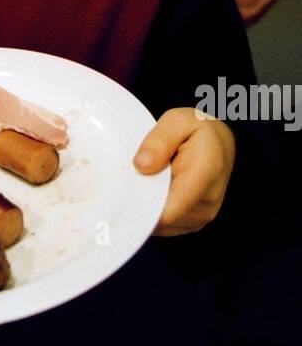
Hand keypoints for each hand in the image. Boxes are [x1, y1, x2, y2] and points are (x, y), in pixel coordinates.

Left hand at [133, 107, 234, 235]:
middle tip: (131, 177)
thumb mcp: (178, 120)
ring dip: (148, 206)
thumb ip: (160, 139)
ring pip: (161, 225)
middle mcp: (208, 201)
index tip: (124, 193)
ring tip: (149, 180)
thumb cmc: (198, 129)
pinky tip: (154, 190)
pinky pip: (166, 226)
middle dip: (141, 202)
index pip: (169, 211)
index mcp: (205, 173)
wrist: (221, 143)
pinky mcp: (195, 222)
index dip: (142, 208)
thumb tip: (141, 166)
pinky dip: (154, 211)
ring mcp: (203, 216)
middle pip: (161, 219)